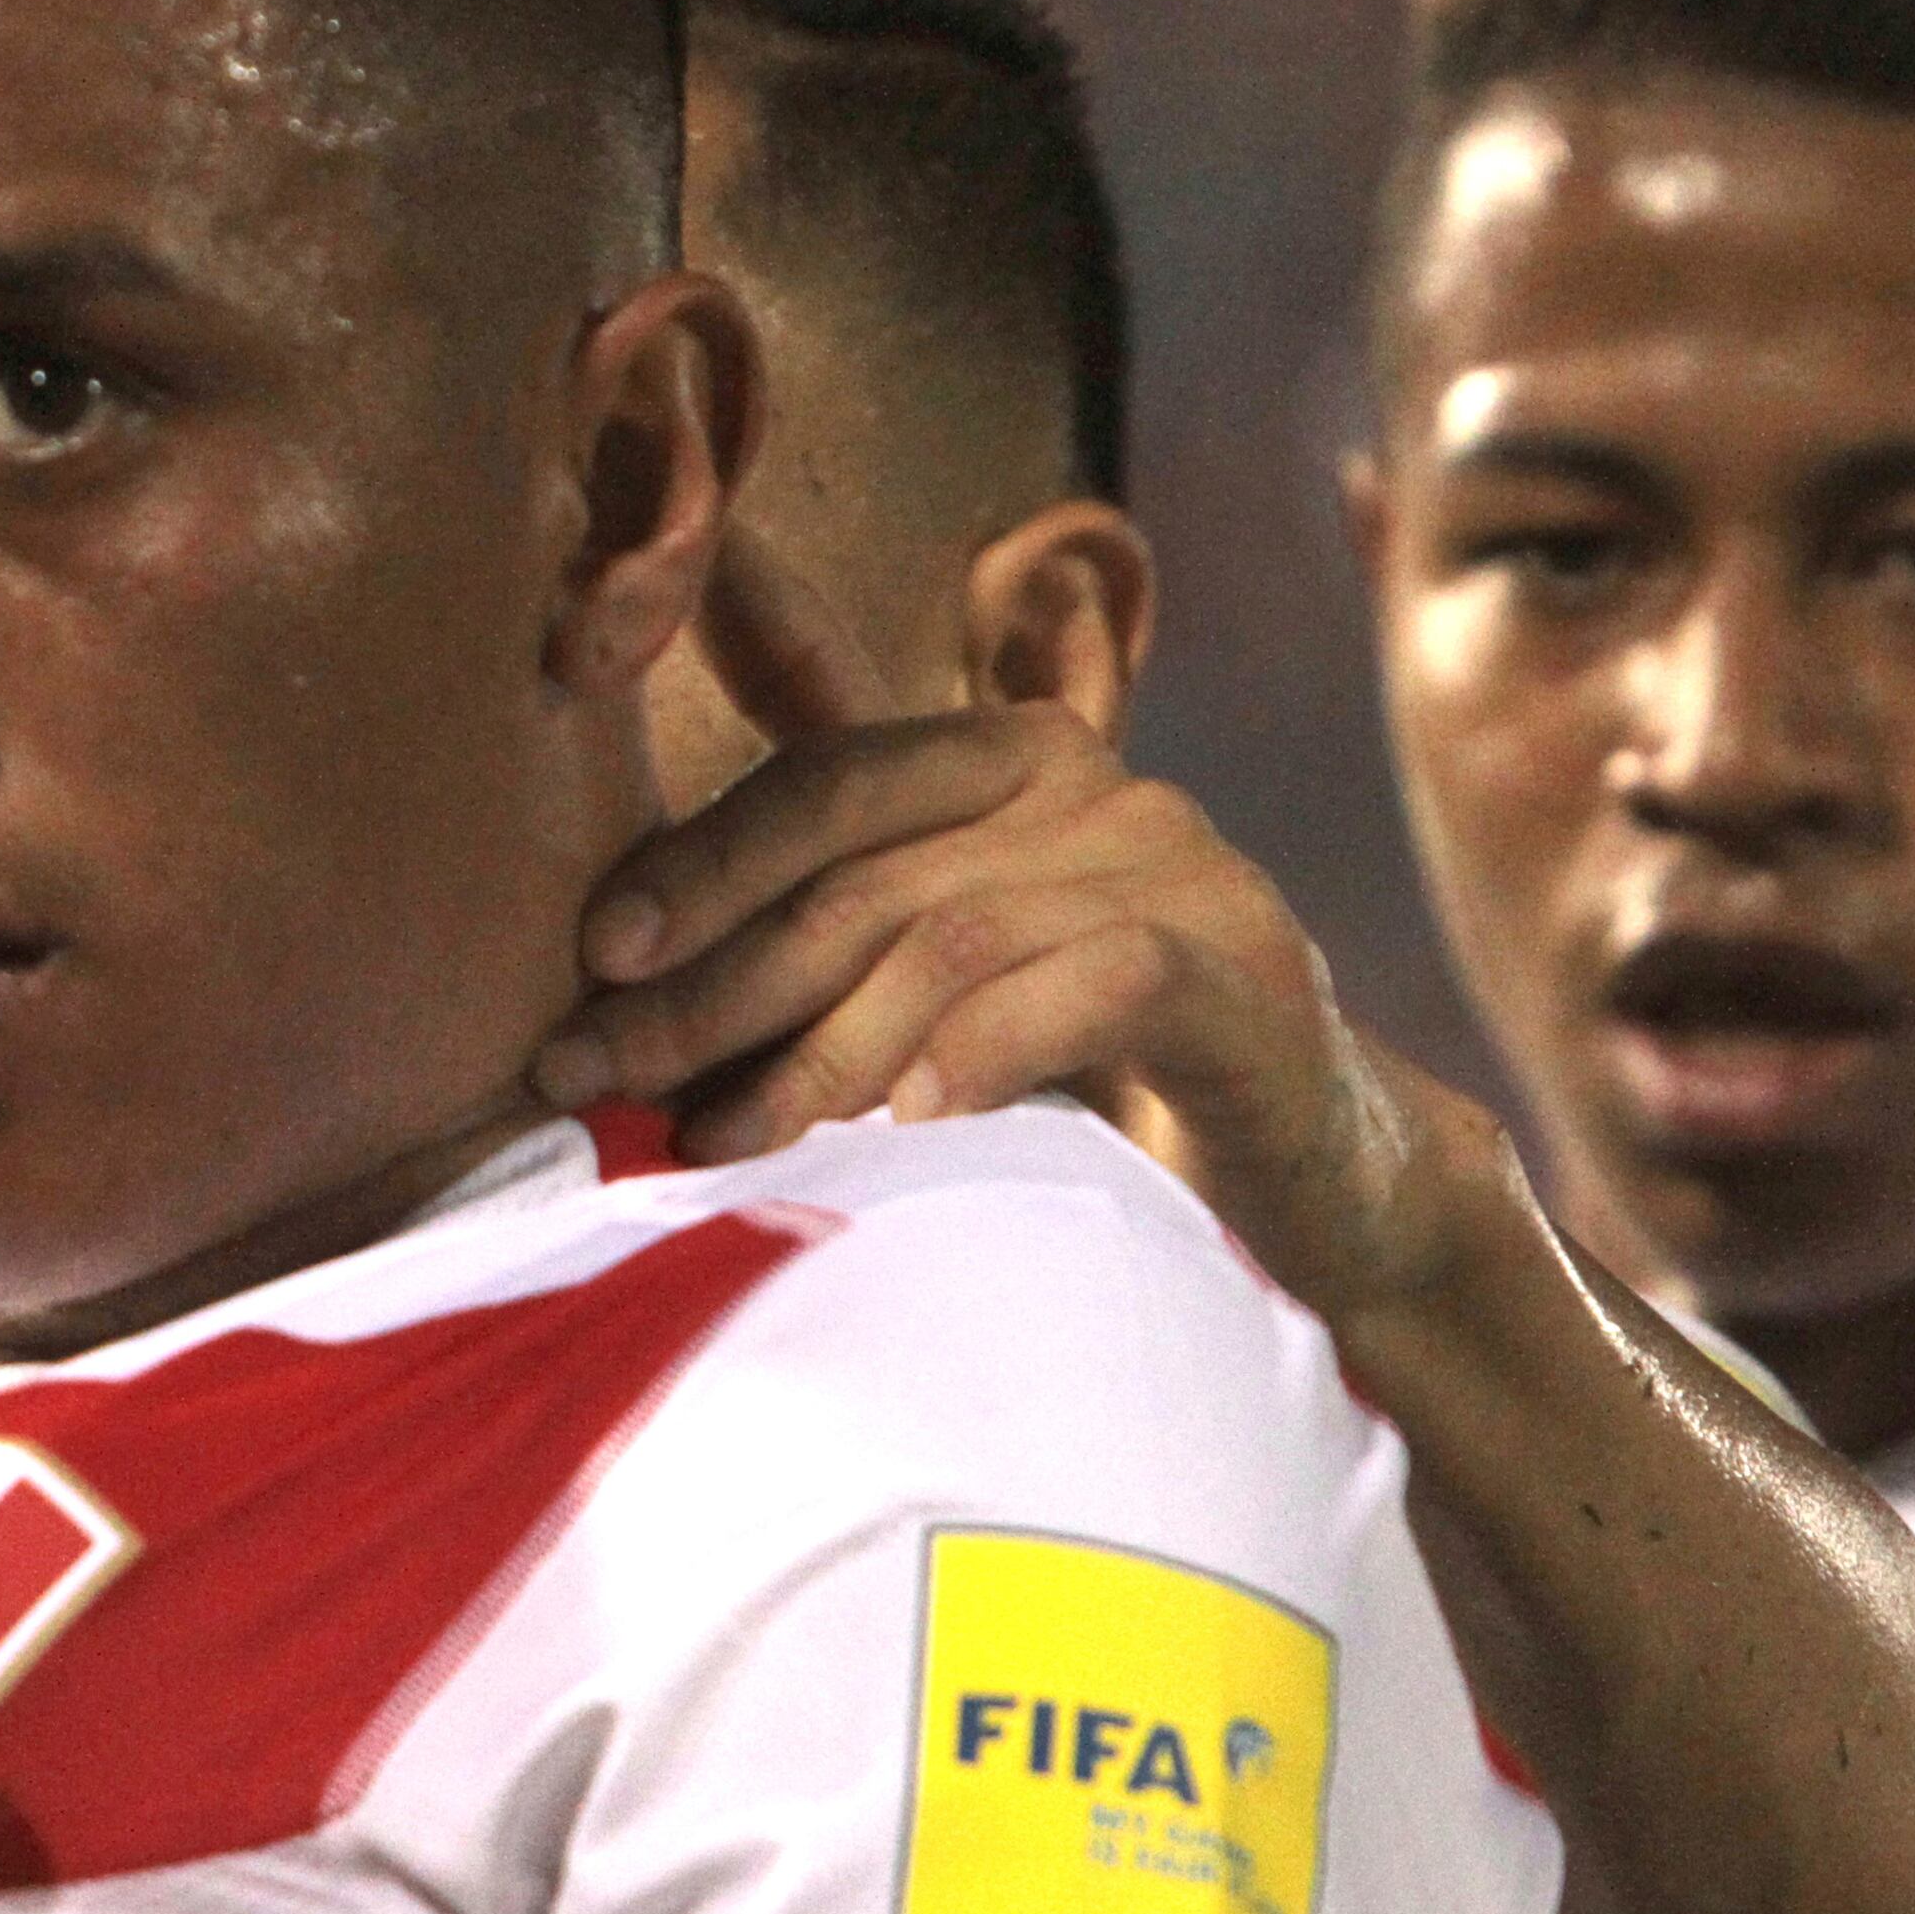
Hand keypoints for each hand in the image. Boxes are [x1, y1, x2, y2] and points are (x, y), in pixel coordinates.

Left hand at [537, 524, 1470, 1334]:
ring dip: (812, 1053)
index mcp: (1006, 753)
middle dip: (712, 983)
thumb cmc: (1098, 1062)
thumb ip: (828, 912)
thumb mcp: (953, 964)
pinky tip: (905, 1124)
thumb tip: (617, 935)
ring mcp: (1176, 863)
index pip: (825, 777)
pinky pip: (1090, 984)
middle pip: (864, 871)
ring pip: (951, 938)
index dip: (702, 860)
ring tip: (718, 1141)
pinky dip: (983, 1051)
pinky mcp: (1241, 964)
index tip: (596, 954)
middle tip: (597, 1073)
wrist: (1317, 1160)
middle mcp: (1092, 780)